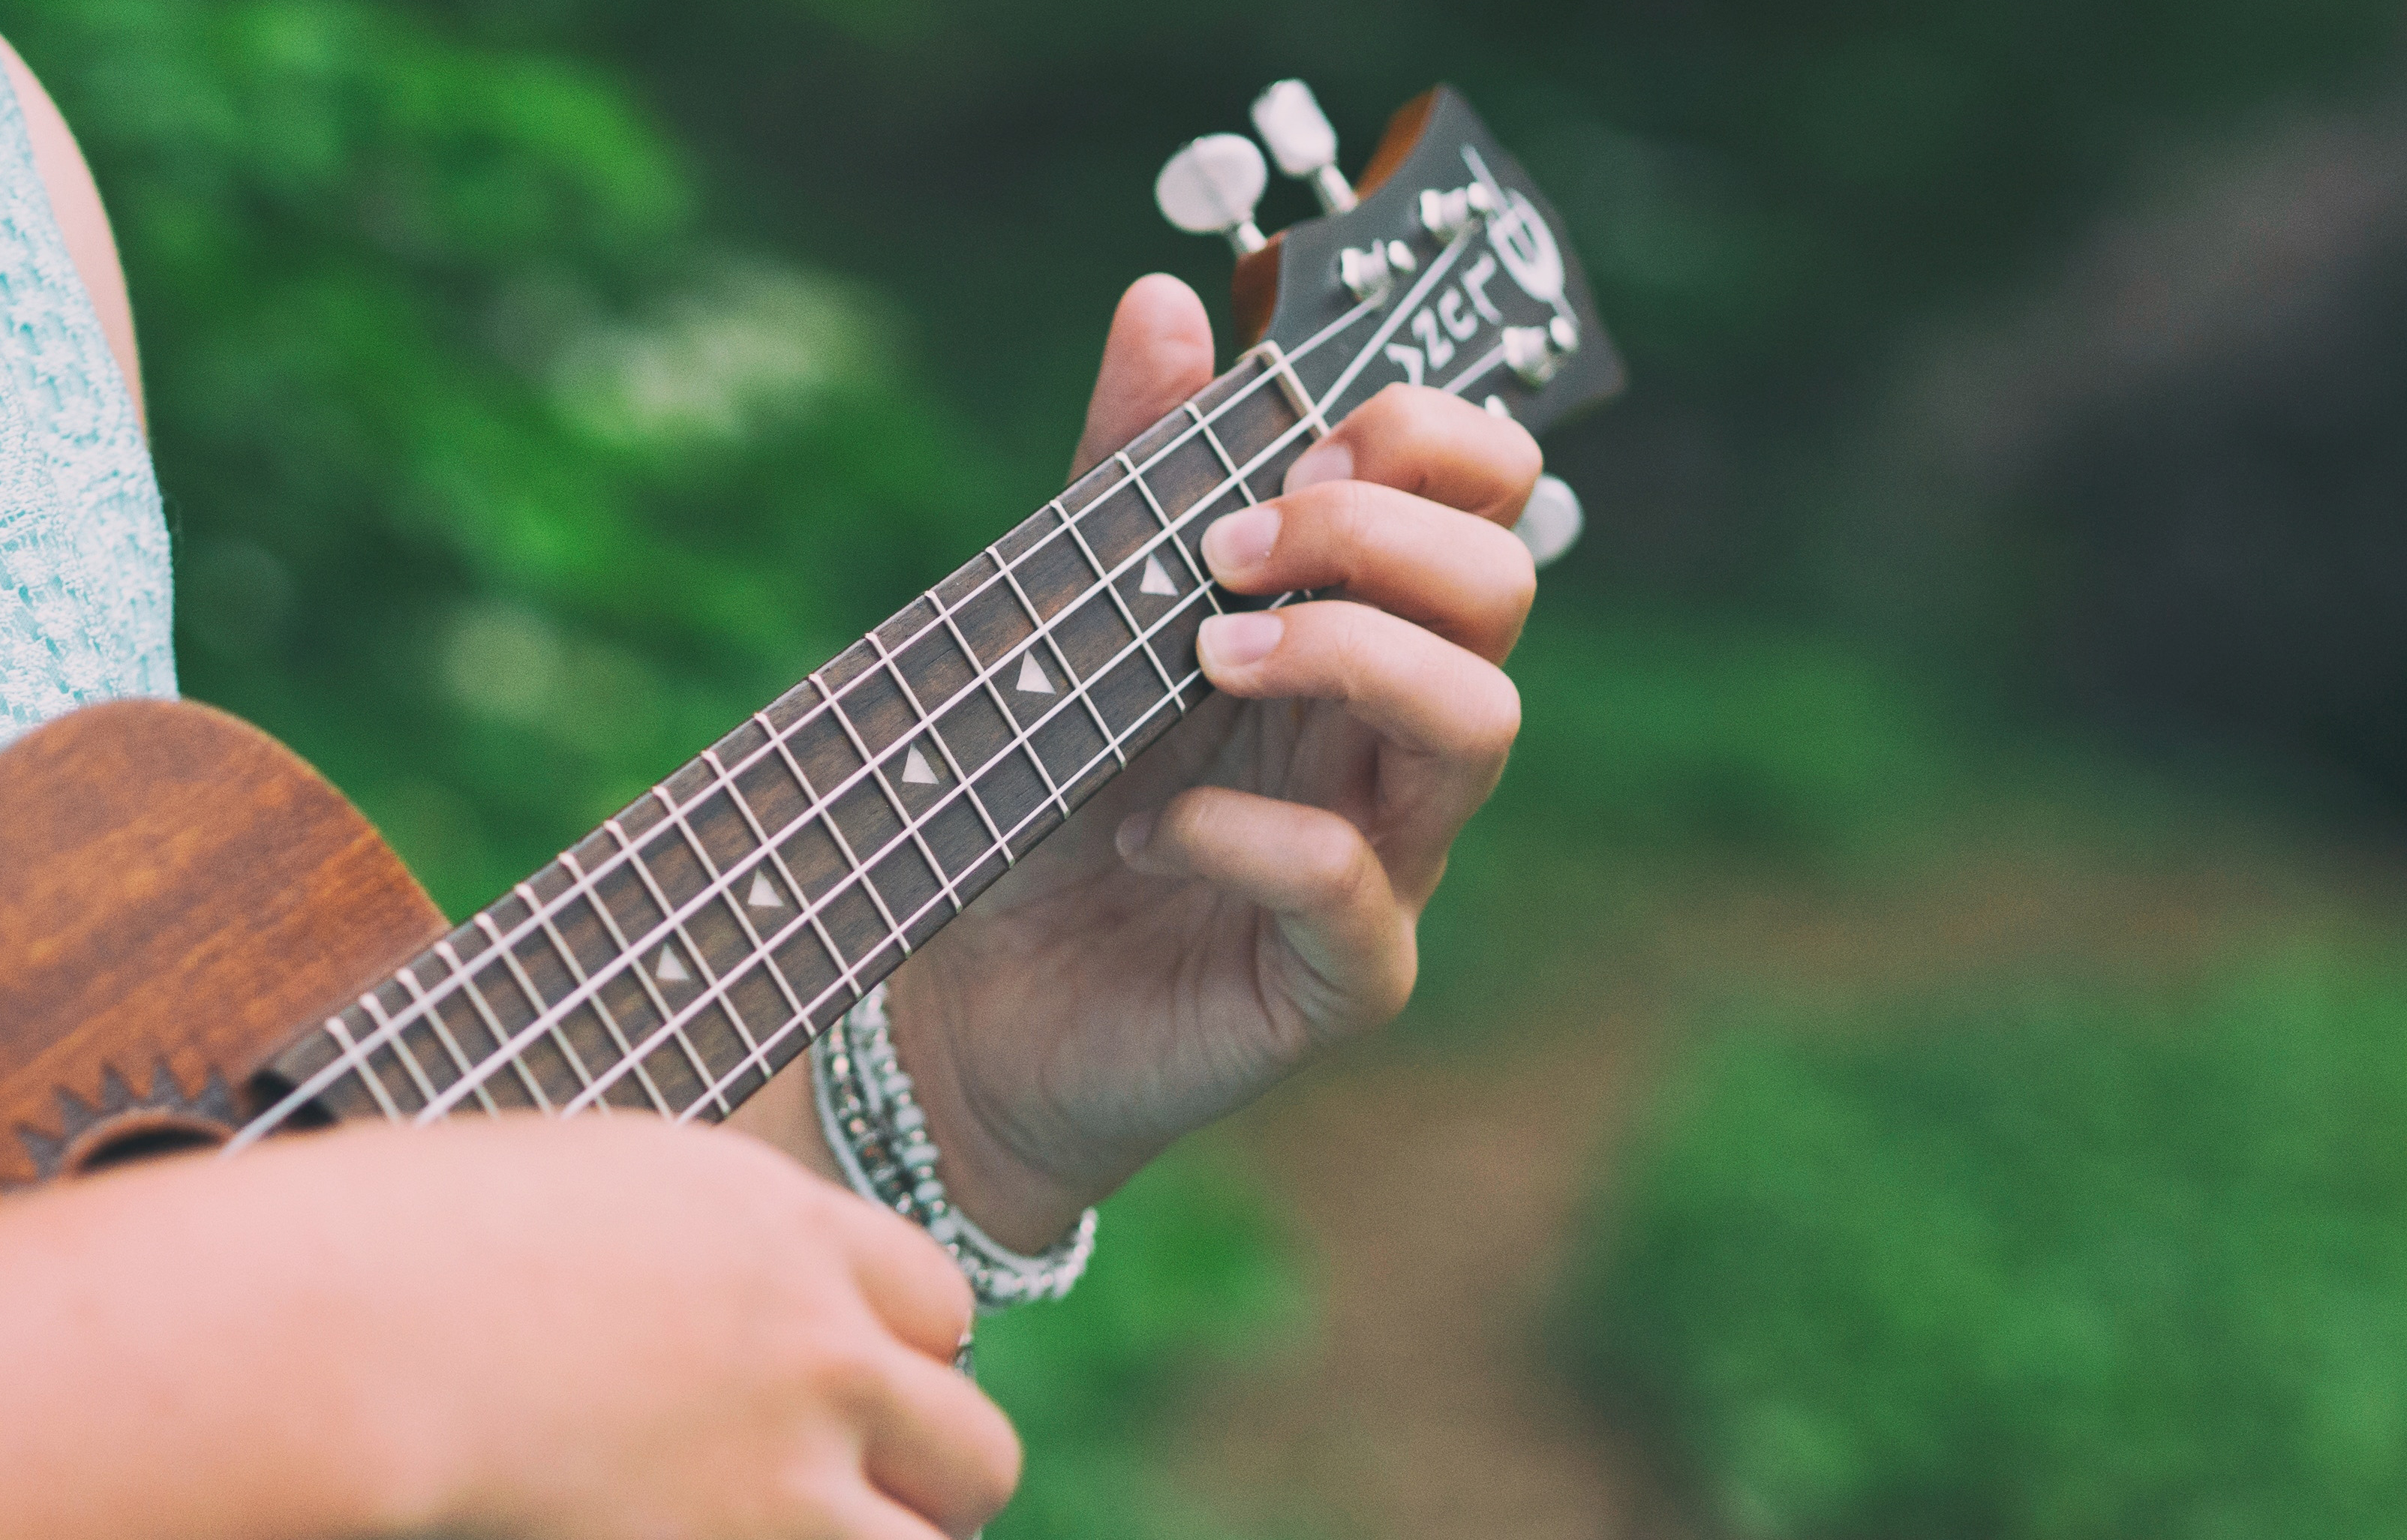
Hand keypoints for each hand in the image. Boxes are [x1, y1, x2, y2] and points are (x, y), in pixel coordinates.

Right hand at [259, 1120, 1019, 1538]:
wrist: (359, 1329)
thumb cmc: (412, 1245)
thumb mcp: (586, 1190)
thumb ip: (685, 1250)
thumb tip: (695, 1301)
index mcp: (783, 1225)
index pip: (938, 1305)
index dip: (899, 1364)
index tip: (855, 1400)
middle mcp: (818, 1345)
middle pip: (970, 1442)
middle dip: (928, 1486)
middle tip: (868, 1511)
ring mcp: (789, 1470)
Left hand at [882, 274, 1537, 1246]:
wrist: (961, 1005)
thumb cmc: (1032, 803)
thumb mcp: (1065, 617)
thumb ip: (1124, 471)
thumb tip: (1165, 300)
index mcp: (1350, 627)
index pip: (1485, 500)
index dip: (1432, 442)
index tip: (1303, 440)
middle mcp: (1390, 737)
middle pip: (1506, 589)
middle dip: (1381, 534)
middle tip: (1231, 546)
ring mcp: (1386, 862)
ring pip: (1479, 726)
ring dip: (1348, 656)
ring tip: (1206, 656)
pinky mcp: (1335, 979)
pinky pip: (1356, 890)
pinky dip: (1251, 835)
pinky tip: (1149, 827)